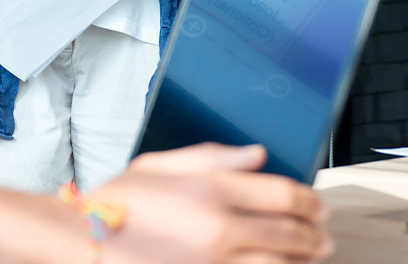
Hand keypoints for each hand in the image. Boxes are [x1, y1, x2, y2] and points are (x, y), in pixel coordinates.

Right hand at [93, 144, 332, 263]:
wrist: (83, 243)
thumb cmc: (115, 204)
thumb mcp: (159, 165)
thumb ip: (213, 157)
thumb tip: (256, 155)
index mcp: (210, 189)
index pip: (282, 194)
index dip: (309, 200)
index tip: (317, 204)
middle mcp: (219, 227)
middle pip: (289, 232)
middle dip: (314, 234)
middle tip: (324, 235)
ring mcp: (214, 262)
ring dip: (302, 260)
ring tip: (312, 256)